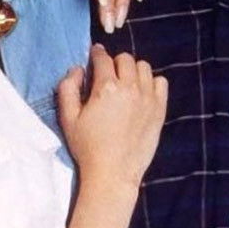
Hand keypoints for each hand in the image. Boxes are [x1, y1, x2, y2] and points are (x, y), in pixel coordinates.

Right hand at [57, 45, 167, 189]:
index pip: (102, 58)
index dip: (96, 54)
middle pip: (125, 59)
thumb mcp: (68, 118)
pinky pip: (161, 82)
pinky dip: (152, 82)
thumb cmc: (87, 147)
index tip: (95, 55)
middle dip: (115, 63)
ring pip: (144, 67)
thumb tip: (77, 69)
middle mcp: (130, 88)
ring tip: (126, 83)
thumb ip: (67, 88)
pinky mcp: (160, 109)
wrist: (113, 173)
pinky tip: (142, 93)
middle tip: (108, 75)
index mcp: (105, 88)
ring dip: (133, 70)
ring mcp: (148, 97)